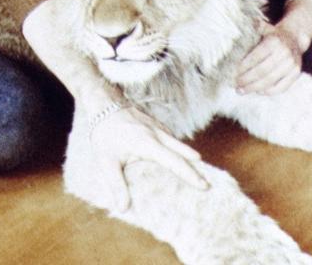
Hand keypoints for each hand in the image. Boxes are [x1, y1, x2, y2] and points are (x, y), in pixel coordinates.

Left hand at [86, 103, 207, 210]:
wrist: (104, 104)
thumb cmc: (105, 133)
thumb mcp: (106, 161)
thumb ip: (116, 184)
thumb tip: (124, 207)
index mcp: (148, 144)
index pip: (174, 161)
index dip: (189, 174)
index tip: (203, 185)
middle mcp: (158, 135)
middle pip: (183, 153)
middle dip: (195, 169)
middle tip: (207, 184)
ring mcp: (158, 128)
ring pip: (178, 144)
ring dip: (189, 158)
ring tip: (199, 173)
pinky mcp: (156, 125)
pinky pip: (171, 139)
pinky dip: (179, 149)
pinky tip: (180, 157)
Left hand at [235, 20, 303, 95]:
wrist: (294, 38)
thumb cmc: (273, 35)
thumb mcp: (263, 28)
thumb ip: (251, 28)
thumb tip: (236, 27)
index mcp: (274, 41)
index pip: (255, 57)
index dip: (243, 67)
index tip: (232, 73)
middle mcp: (284, 53)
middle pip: (262, 71)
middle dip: (246, 80)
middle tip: (235, 85)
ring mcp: (292, 64)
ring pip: (270, 81)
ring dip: (254, 88)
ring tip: (242, 90)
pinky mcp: (296, 73)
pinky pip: (282, 87)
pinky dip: (268, 92)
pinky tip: (257, 92)